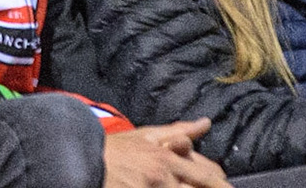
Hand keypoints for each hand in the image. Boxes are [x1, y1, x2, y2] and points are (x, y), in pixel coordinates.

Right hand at [103, 119, 230, 187]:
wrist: (80, 159)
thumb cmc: (114, 149)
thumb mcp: (145, 135)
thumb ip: (178, 130)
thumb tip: (206, 123)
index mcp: (168, 157)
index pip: (208, 175)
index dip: (221, 183)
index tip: (225, 183)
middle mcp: (164, 177)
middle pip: (202, 187)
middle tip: (225, 187)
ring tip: (180, 184)